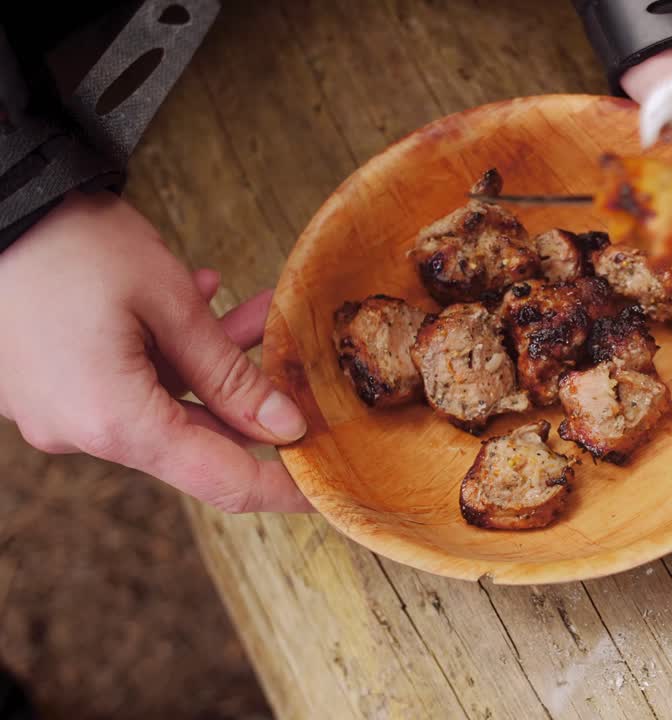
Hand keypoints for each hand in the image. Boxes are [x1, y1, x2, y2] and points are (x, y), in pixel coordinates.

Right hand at [0, 190, 311, 512]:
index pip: (222, 482)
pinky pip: (123, 383)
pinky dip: (166, 352)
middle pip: (194, 440)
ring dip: (213, 362)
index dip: (283, 488)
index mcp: (114, 423)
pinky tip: (196, 299)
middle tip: (296, 357)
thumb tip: (285, 426)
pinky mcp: (45, 385)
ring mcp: (57, 411)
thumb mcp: (169, 303)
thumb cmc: (69, 244)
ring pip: (163, 402)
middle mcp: (80, 431)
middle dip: (252, 398)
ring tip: (254, 309)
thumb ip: (230, 375)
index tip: (328, 484)